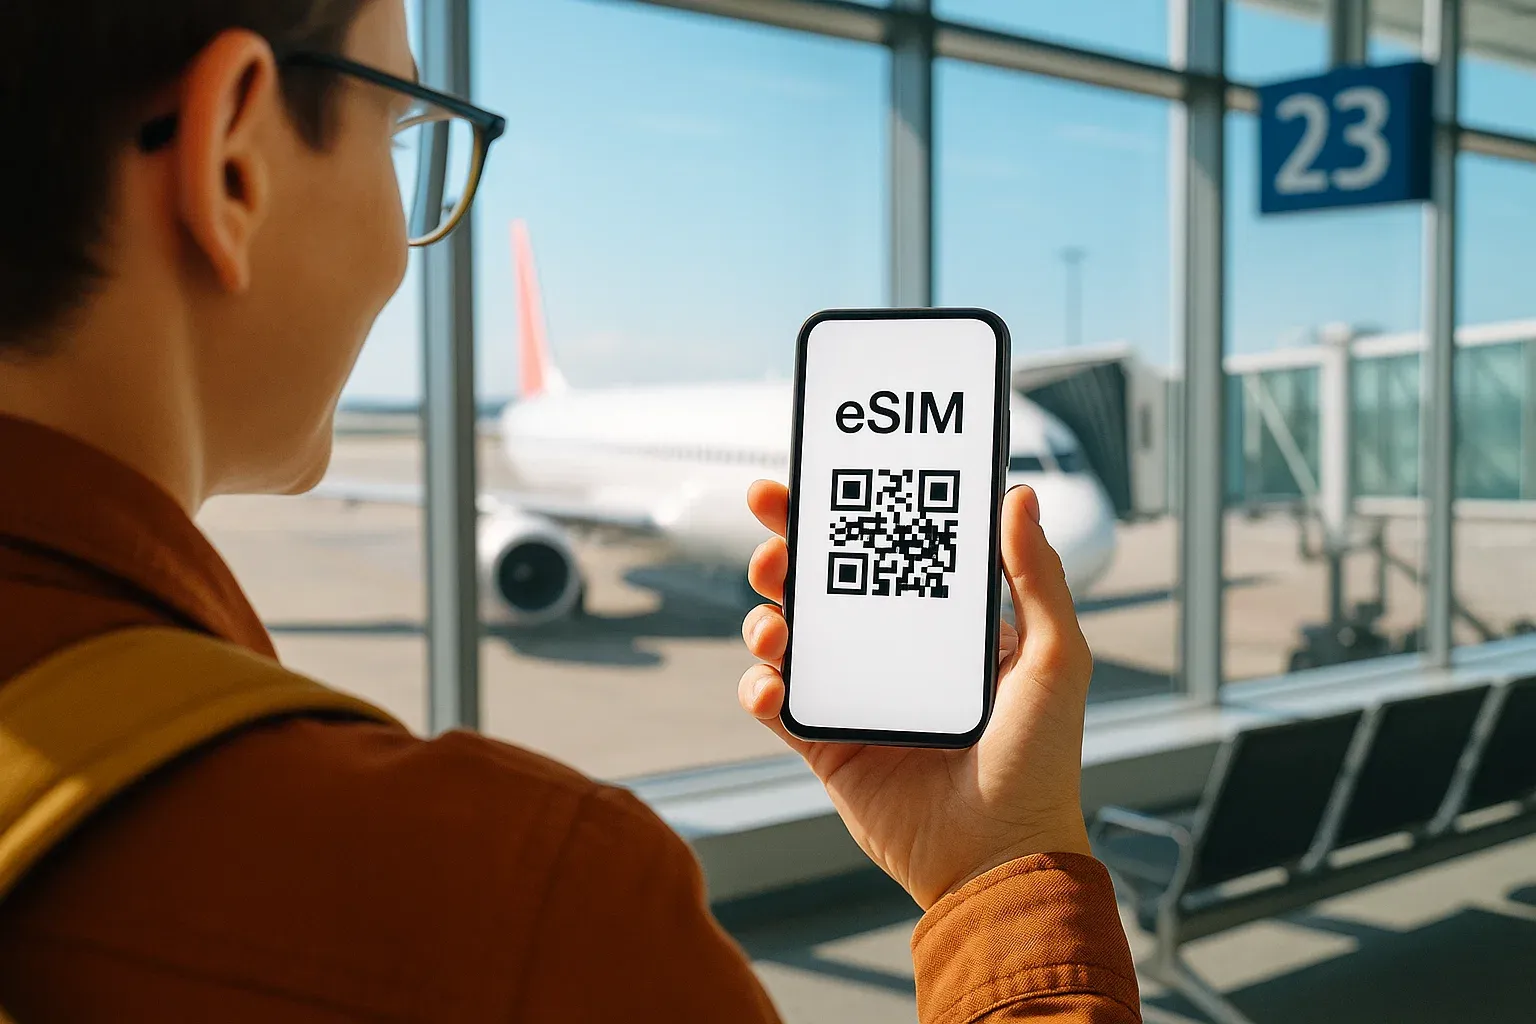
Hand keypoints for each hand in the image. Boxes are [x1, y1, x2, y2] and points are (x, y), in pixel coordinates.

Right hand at [739, 481, 1093, 910]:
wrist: (1000, 858)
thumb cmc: (1039, 761)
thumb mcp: (1052, 657)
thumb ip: (1036, 577)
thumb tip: (1019, 497)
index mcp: (940, 629)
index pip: (886, 556)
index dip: (849, 519)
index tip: (818, 486)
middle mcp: (892, 657)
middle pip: (823, 589)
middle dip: (787, 556)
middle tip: (773, 540)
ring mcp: (856, 700)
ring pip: (790, 639)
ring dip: (765, 618)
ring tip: (772, 623)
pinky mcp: (827, 747)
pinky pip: (777, 705)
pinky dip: (760, 687)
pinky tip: (771, 684)